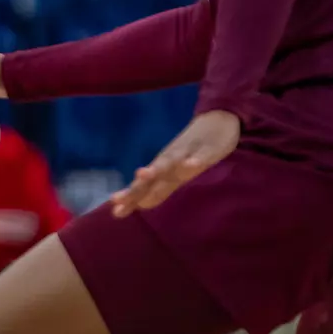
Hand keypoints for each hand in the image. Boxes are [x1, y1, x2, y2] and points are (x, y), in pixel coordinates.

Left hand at [110, 110, 239, 217]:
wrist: (217, 121)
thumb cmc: (193, 153)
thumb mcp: (176, 173)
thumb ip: (160, 189)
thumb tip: (139, 205)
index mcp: (163, 171)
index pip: (144, 188)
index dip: (131, 199)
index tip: (115, 212)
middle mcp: (169, 162)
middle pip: (150, 177)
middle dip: (134, 188)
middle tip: (116, 198)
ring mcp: (187, 153)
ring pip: (170, 162)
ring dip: (157, 169)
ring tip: (143, 174)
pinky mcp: (206, 148)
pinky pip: (201, 155)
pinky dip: (195, 160)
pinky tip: (190, 164)